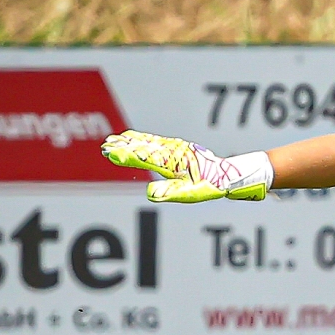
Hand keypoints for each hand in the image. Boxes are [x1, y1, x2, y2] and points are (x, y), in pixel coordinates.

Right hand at [101, 129, 269, 202]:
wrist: (229, 173)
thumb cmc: (212, 185)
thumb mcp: (193, 193)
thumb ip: (172, 192)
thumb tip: (150, 195)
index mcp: (173, 163)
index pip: (144, 158)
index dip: (126, 156)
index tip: (110, 153)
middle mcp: (173, 152)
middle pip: (143, 147)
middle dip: (124, 148)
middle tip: (105, 147)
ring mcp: (175, 148)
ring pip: (148, 142)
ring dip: (130, 142)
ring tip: (113, 140)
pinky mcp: (178, 148)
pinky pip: (156, 141)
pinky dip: (142, 140)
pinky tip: (134, 139)